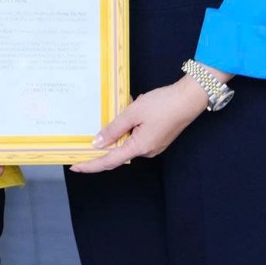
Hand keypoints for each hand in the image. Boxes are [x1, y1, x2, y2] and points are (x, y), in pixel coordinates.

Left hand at [70, 79, 208, 173]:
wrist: (190, 98)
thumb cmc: (163, 104)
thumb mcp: (133, 112)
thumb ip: (114, 129)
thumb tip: (98, 143)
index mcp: (139, 147)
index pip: (108, 161)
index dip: (90, 165)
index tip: (75, 166)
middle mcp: (147, 151)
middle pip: (118, 152)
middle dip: (105, 142)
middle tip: (86, 137)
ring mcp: (154, 145)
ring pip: (128, 141)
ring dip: (120, 129)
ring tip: (121, 109)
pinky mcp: (158, 138)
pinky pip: (137, 136)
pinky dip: (130, 126)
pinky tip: (131, 109)